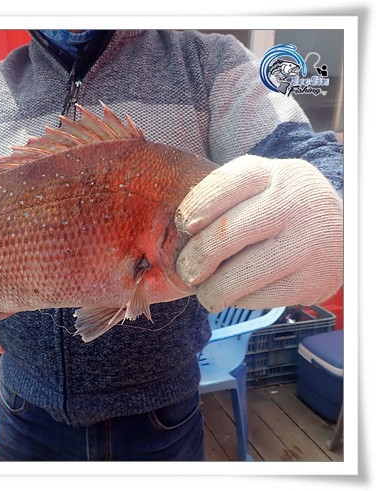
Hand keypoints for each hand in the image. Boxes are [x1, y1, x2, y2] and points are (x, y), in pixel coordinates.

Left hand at [174, 154, 342, 312]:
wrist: (342, 231)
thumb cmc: (280, 209)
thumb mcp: (259, 187)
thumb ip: (223, 199)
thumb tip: (173, 236)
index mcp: (273, 174)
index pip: (223, 186)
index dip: (194, 209)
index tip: (183, 228)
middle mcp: (295, 203)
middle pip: (225, 235)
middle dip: (196, 258)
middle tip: (186, 270)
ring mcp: (309, 242)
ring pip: (241, 274)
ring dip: (213, 289)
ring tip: (206, 291)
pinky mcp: (315, 280)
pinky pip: (260, 297)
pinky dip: (240, 299)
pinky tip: (238, 293)